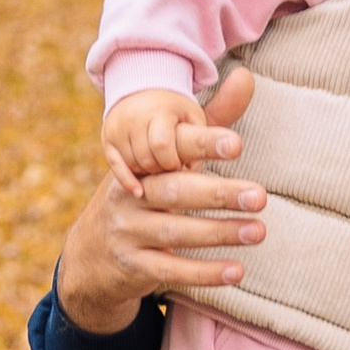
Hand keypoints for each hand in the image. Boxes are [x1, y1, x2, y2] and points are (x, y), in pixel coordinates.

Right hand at [57, 66, 264, 336]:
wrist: (90, 253)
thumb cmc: (146, 195)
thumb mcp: (170, 160)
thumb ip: (210, 122)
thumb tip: (247, 76)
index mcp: (142, 164)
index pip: (173, 151)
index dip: (203, 145)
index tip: (237, 144)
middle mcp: (131, 195)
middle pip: (175, 192)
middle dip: (219, 194)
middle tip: (260, 196)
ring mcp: (129, 233)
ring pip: (175, 233)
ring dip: (218, 234)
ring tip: (259, 231)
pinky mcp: (133, 267)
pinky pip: (171, 270)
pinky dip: (205, 273)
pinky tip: (237, 271)